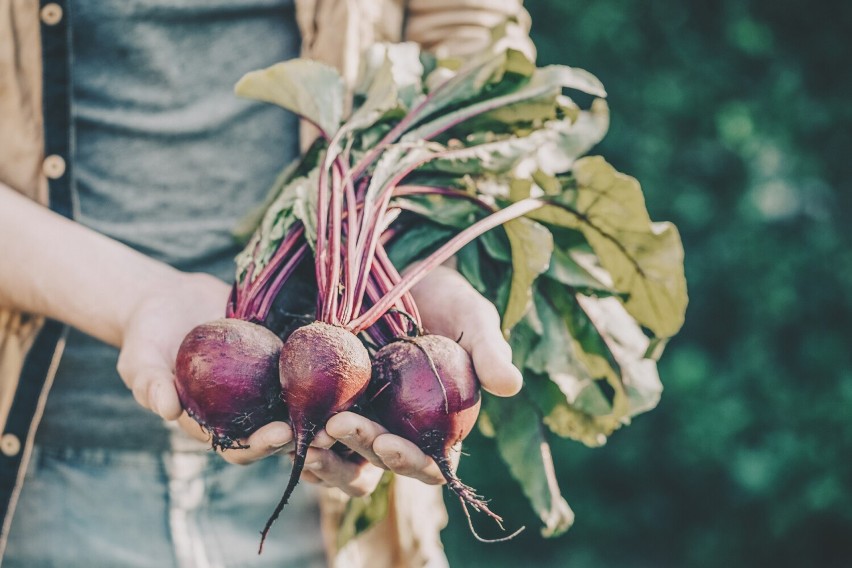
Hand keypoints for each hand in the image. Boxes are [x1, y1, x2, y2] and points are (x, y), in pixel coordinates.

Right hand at [115, 270, 341, 467]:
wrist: (167, 300)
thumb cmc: (147, 337)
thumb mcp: (139, 360)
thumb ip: (150, 384)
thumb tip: (167, 410)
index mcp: (211, 423)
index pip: (239, 447)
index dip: (259, 446)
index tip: (278, 434)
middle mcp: (242, 411)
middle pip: (277, 432)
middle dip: (302, 434)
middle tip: (324, 428)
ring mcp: (263, 385)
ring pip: (296, 406)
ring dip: (320, 410)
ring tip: (343, 405)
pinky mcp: (277, 358)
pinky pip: (303, 368)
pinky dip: (322, 371)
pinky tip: (343, 361)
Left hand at [310, 265, 522, 492]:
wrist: (402, 271)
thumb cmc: (446, 298)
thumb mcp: (473, 316)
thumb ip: (490, 350)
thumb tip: (510, 385)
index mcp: (438, 426)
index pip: (429, 462)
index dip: (410, 463)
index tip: (389, 445)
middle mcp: (399, 430)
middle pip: (379, 461)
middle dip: (361, 449)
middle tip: (341, 425)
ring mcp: (363, 416)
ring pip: (342, 455)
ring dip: (325, 455)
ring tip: (307, 435)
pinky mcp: (330, 399)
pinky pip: (313, 427)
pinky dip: (299, 434)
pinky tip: (283, 427)